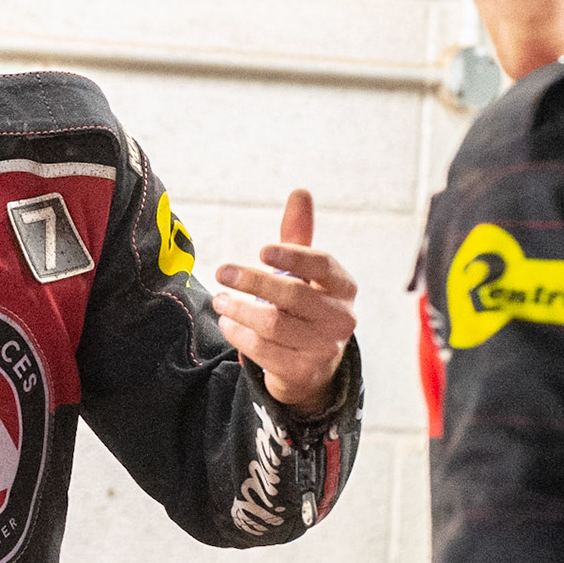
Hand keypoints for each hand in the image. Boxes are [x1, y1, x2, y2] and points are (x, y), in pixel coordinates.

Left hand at [214, 190, 357, 413]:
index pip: (322, 265)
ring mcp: (324, 347)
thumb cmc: (305, 307)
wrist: (312, 365)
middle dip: (253, 281)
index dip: (293, 255)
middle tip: (222, 271)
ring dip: (239, 310)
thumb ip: (298, 235)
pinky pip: (263, 350)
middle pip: (292, 295)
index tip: (261, 251)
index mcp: (343, 286)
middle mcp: (340, 317)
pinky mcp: (303, 370)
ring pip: (273, 324)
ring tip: (220, 300)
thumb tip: (299, 192)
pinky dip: (239, 334)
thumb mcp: (305, 272)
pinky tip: (228, 323)